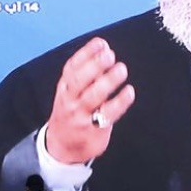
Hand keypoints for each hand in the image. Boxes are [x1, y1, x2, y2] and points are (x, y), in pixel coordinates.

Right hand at [44, 38, 136, 164]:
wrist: (61, 146)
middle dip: (94, 66)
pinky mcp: (93, 129)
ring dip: (107, 81)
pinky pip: (107, 114)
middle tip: (110, 55)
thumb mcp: (70, 91)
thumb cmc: (71, 113)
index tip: (101, 43)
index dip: (86, 53)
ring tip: (121, 69)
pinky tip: (129, 92)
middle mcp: (70, 100)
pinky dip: (119, 102)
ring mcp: (80, 115)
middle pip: (79, 80)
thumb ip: (86, 72)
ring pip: (92, 96)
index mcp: (65, 87)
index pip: (72, 67)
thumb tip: (104, 48)